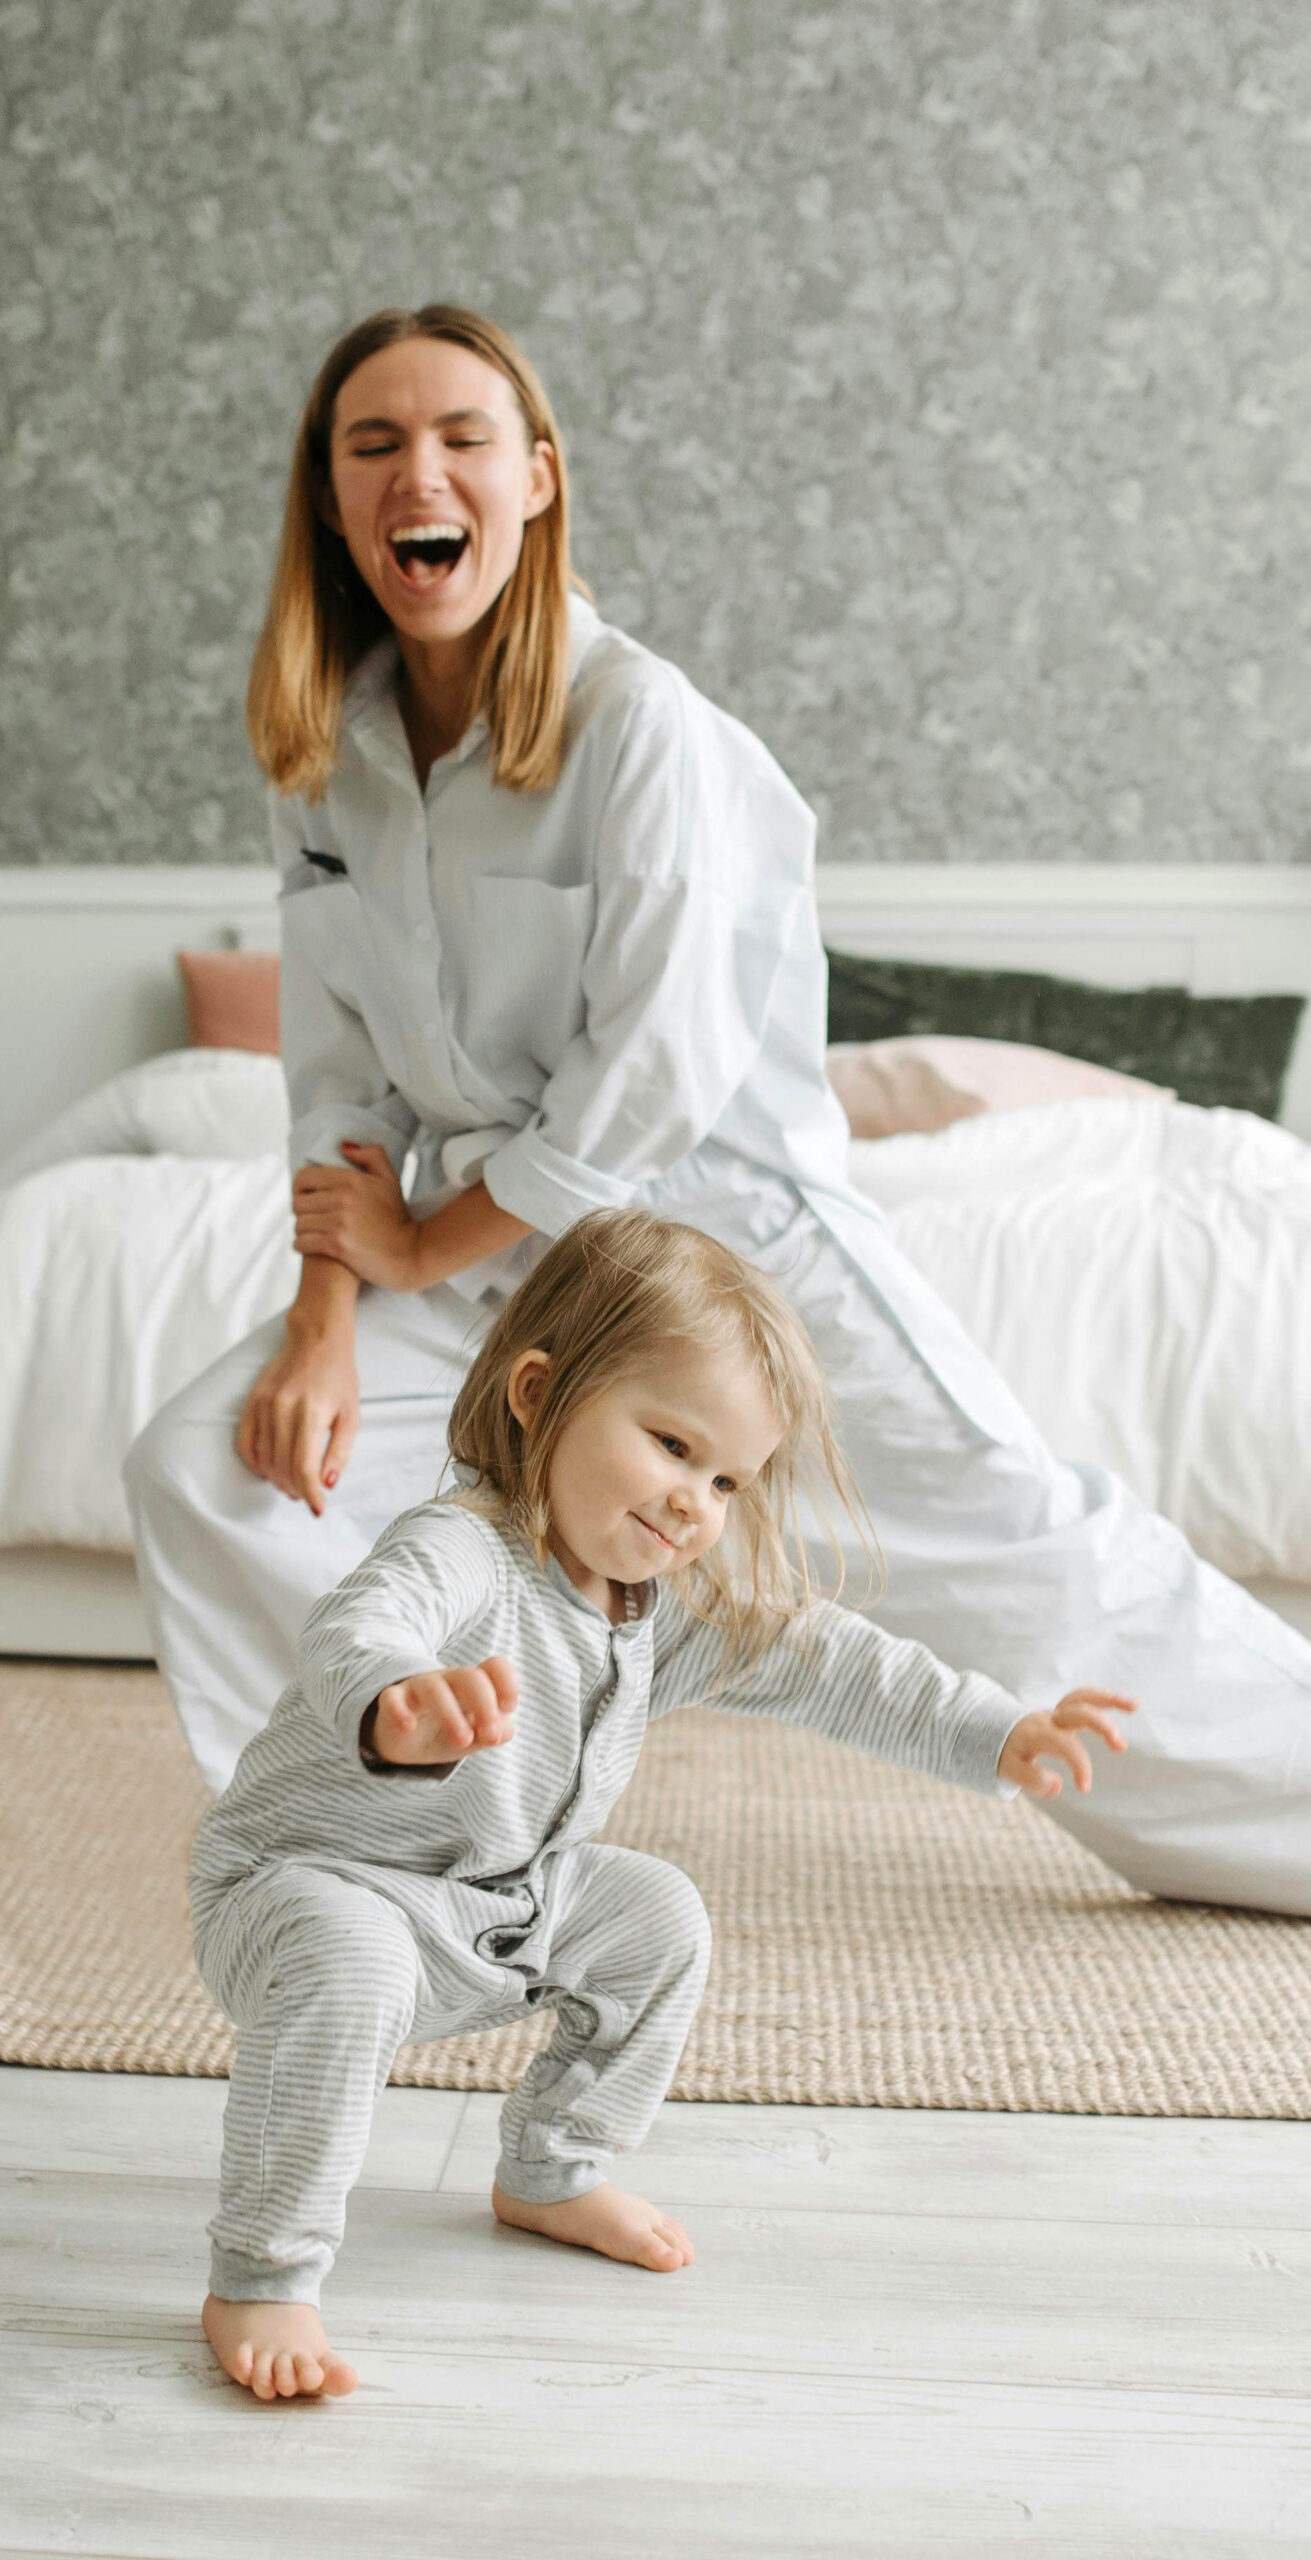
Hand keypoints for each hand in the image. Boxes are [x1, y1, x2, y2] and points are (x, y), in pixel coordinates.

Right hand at [234, 1321, 358, 1513]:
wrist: (315, 1340)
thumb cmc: (338, 1378)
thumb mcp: (351, 1415)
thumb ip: (340, 1451)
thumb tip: (327, 1484)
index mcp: (312, 1413)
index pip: (305, 1467)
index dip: (311, 1494)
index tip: (318, 1509)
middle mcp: (283, 1409)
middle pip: (282, 1467)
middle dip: (296, 1489)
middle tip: (307, 1494)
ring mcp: (263, 1405)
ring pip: (264, 1459)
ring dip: (277, 1479)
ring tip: (291, 1484)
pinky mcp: (251, 1402)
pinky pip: (244, 1443)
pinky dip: (255, 1463)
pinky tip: (268, 1469)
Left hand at [292, 1144, 420, 1290]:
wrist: (410, 1254)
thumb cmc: (398, 1217)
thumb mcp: (390, 1180)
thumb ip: (371, 1155)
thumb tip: (343, 1146)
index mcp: (352, 1180)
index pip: (304, 1177)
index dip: (299, 1187)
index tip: (306, 1195)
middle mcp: (343, 1199)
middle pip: (298, 1203)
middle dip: (301, 1210)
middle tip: (310, 1216)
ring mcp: (339, 1224)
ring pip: (299, 1224)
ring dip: (302, 1229)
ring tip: (311, 1231)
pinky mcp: (336, 1246)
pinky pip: (301, 1243)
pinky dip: (302, 1245)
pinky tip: (310, 1245)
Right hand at [369, 1657, 519, 1766]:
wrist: (406, 1740)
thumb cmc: (449, 1730)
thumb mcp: (476, 1736)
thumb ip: (495, 1732)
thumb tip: (502, 1731)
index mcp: (474, 1685)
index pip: (495, 1667)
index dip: (507, 1682)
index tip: (508, 1708)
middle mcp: (449, 1681)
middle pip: (470, 1677)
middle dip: (484, 1705)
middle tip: (491, 1736)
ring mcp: (419, 1688)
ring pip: (434, 1689)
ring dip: (451, 1714)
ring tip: (462, 1741)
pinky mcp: (393, 1701)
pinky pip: (391, 1698)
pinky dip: (399, 1711)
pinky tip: (408, 1728)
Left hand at [998, 1689, 1137, 1797]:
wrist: (992, 1732)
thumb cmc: (1004, 1754)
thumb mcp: (1009, 1771)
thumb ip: (1032, 1781)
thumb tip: (1059, 1785)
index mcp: (1037, 1734)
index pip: (1066, 1746)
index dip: (1080, 1766)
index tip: (1085, 1788)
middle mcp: (1049, 1719)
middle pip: (1077, 1712)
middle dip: (1101, 1726)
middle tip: (1121, 1746)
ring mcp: (1056, 1713)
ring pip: (1083, 1698)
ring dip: (1109, 1700)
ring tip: (1134, 1705)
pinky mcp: (1063, 1712)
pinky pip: (1085, 1699)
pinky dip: (1105, 1699)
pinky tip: (1128, 1704)